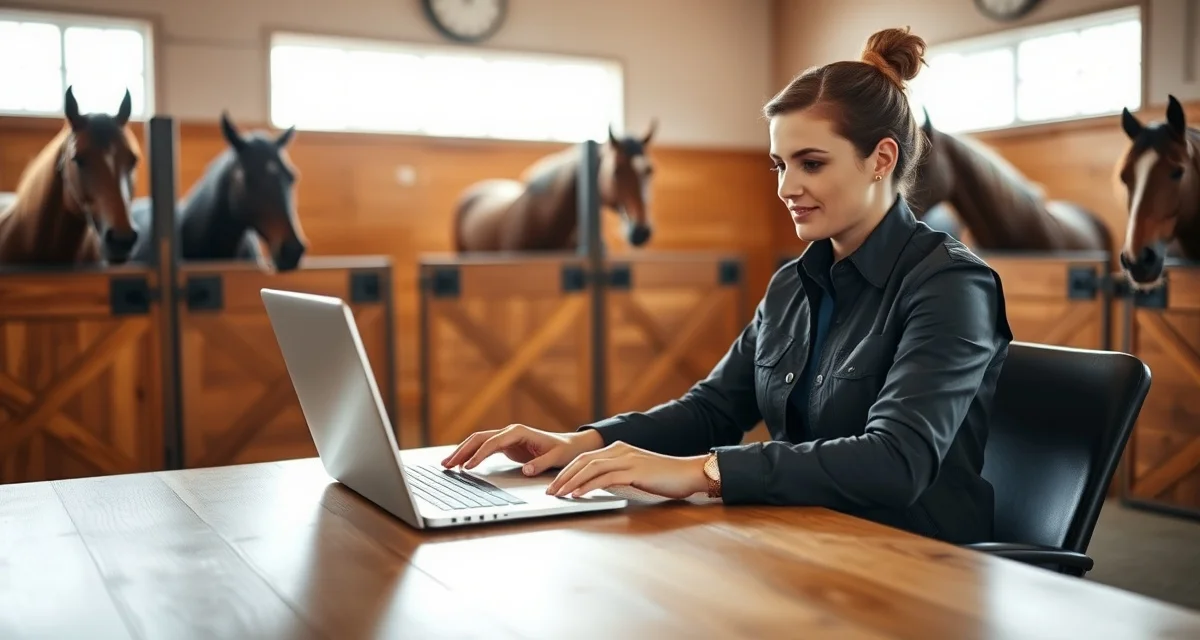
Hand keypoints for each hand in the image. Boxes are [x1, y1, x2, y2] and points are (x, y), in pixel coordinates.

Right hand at [441, 424, 604, 475]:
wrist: (569, 445)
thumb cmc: (563, 450)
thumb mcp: (556, 458)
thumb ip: (541, 464)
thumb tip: (526, 470)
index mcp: (519, 432)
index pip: (493, 443)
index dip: (479, 455)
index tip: (468, 467)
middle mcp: (510, 431)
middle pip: (479, 438)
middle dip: (462, 451)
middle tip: (447, 464)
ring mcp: (506, 437)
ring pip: (478, 441)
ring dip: (462, 452)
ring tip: (446, 464)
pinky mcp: (505, 445)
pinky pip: (483, 448)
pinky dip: (470, 454)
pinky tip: (461, 464)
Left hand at [546, 441, 709, 499]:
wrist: (689, 473)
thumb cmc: (665, 477)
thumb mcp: (636, 474)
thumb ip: (618, 476)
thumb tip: (599, 486)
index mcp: (619, 449)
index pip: (585, 458)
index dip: (567, 470)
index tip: (554, 484)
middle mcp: (620, 450)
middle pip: (583, 460)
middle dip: (563, 476)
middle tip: (549, 490)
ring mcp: (627, 459)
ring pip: (590, 467)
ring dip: (571, 482)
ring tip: (558, 494)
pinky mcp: (634, 470)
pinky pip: (605, 477)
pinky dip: (588, 486)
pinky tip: (578, 495)